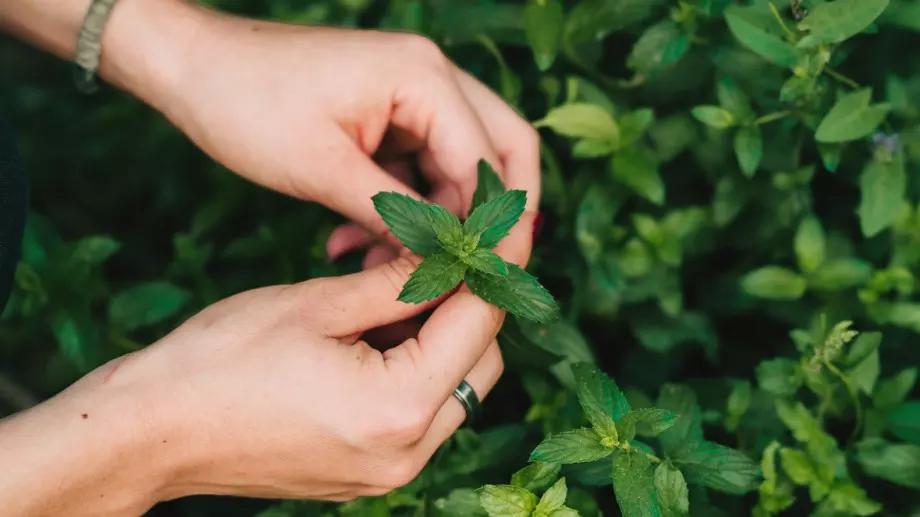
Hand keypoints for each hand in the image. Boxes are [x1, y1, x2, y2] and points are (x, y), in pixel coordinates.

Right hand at [0, 251, 513, 515]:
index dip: (494, 267)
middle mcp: (407, 452)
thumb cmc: (220, 361)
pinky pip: (420, 416)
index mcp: (399, 407)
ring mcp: (388, 471)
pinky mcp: (368, 474)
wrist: (152, 431)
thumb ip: (397, 282)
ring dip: (445, 339)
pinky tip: (383, 331)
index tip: (498, 227)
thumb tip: (450, 253)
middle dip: (473, 306)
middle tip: (448, 255)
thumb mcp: (316, 304)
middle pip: (481, 366)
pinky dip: (417, 371)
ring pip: (455, 392)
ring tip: (406, 289)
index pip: (479, 323)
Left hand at [127, 1, 540, 265]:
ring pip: (458, 167)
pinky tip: (358, 244)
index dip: (493, 227)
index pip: (488, 161)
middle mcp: (431, 78)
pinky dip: (403, 209)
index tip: (483, 282)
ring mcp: (411, 94)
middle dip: (488, 219)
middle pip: (499, 153)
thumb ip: (396, 215)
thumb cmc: (246, 104)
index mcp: (424, 77)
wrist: (190, 66)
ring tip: (382, 266)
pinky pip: (419, 168)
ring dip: (435, 221)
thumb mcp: (324, 170)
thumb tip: (446, 262)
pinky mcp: (388, 114)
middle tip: (473, 274)